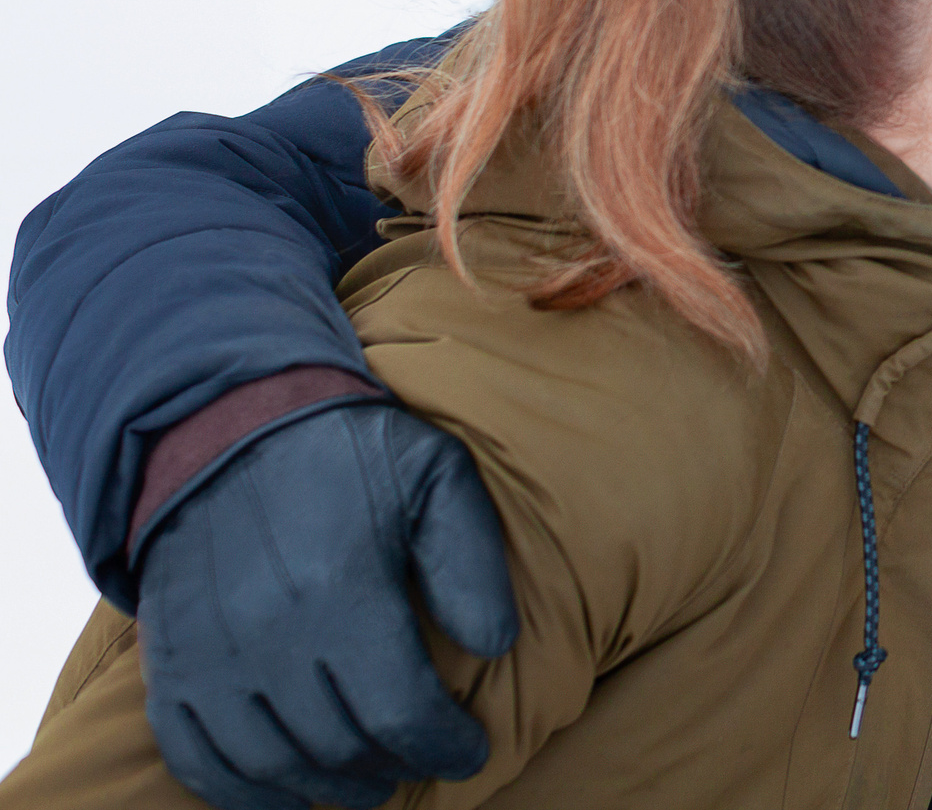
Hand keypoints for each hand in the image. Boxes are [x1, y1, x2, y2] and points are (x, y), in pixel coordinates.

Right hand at [137, 402, 519, 809]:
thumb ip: (470, 561)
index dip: (445, 745)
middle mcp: (268, 636)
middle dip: (395, 766)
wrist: (227, 424)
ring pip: (273, 764)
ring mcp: (210, 657)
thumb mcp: (434, 476)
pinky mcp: (169, 664)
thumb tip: (495, 644)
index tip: (471, 749)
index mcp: (341, 591)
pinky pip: (197, 757)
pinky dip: (242, 792)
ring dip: (328, 788)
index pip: (402, 713)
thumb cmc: (346, 451)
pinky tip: (287, 790)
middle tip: (422, 759)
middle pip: (341, 747)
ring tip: (369, 783)